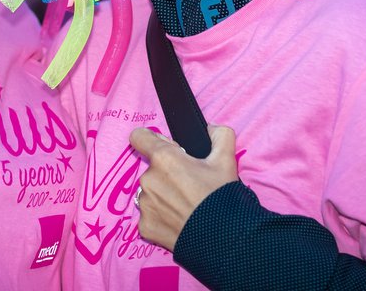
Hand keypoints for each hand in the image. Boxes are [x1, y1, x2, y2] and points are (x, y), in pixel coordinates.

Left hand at [129, 125, 239, 250]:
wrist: (223, 238)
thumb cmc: (221, 197)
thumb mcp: (226, 160)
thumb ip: (219, 134)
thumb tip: (211, 128)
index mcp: (164, 158)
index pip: (139, 137)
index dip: (151, 140)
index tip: (162, 148)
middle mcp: (148, 179)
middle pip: (151, 169)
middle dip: (166, 174)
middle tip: (188, 185)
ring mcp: (144, 204)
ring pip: (149, 193)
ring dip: (162, 196)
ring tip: (184, 205)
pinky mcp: (144, 226)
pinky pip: (149, 215)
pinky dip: (160, 217)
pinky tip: (178, 221)